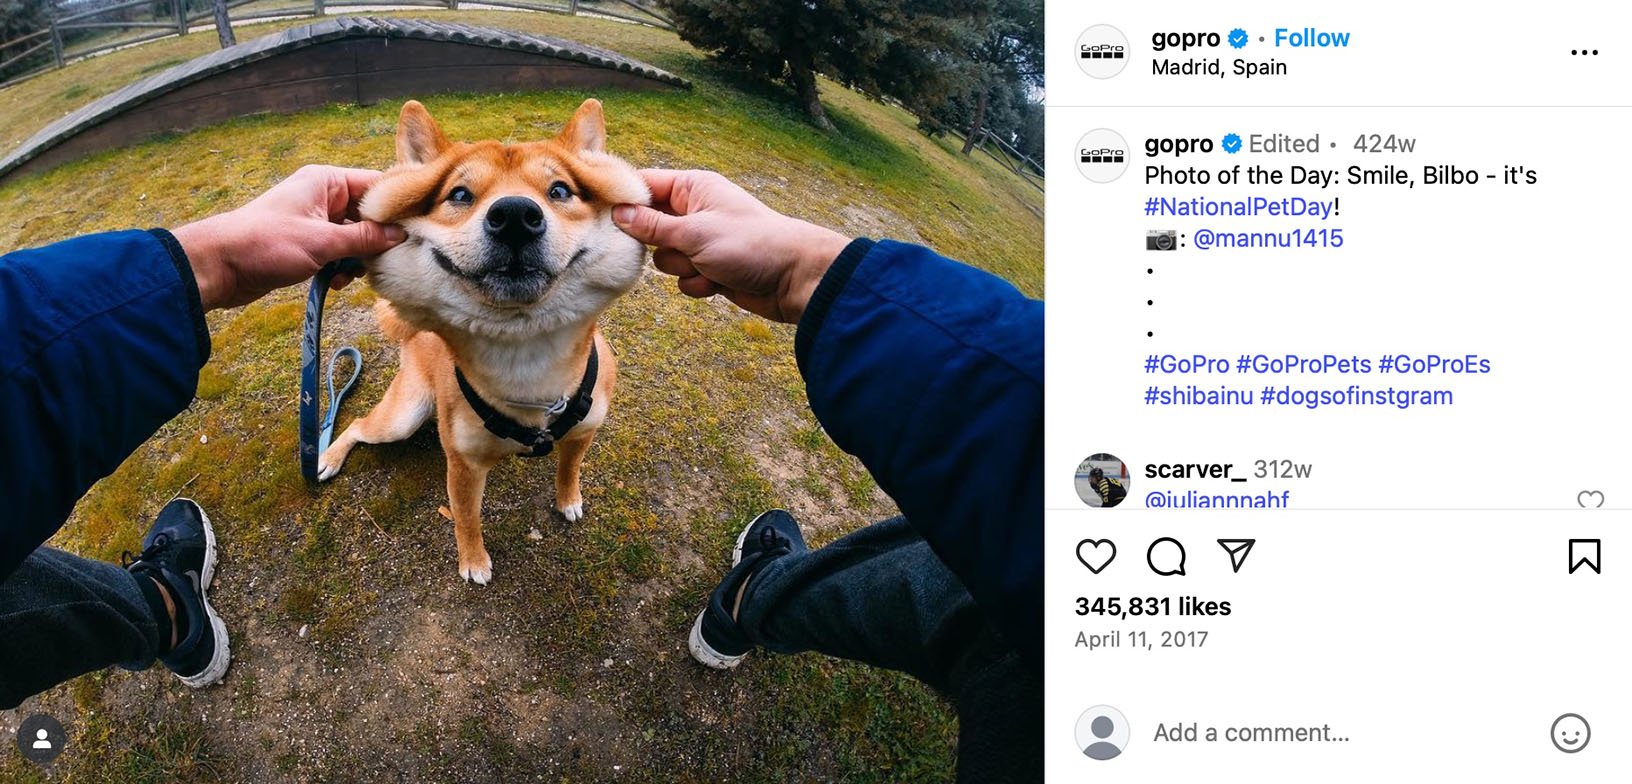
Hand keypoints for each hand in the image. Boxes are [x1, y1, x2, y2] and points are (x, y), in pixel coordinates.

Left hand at [171, 165, 405, 309]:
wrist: (219, 266)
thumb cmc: (267, 243)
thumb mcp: (323, 242)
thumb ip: (364, 239)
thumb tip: (401, 236)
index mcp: (327, 181)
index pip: (378, 185)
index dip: (401, 205)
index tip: (423, 227)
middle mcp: (323, 197)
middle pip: (369, 214)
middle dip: (379, 239)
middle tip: (392, 260)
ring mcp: (315, 221)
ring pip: (355, 237)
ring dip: (360, 258)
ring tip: (355, 274)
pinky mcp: (308, 244)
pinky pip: (339, 252)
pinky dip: (343, 266)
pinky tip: (338, 281)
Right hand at [612, 169, 850, 322]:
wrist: (793, 278)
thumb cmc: (750, 243)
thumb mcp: (695, 232)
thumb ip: (653, 226)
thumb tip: (618, 214)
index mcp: (693, 188)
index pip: (644, 185)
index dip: (622, 199)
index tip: (599, 214)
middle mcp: (695, 212)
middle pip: (648, 227)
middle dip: (660, 245)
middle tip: (675, 247)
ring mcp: (702, 242)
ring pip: (665, 259)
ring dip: (682, 268)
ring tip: (708, 266)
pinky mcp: (710, 269)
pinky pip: (684, 279)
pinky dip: (698, 284)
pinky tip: (719, 283)